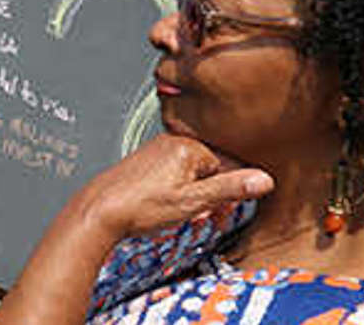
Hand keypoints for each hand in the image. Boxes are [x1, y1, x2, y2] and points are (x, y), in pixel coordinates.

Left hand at [67, 135, 272, 239]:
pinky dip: (177, 196)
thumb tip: (265, 180)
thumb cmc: (140, 206)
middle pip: (210, 171)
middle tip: (201, 219)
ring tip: (182, 216)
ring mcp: (156, 152)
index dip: (228, 195)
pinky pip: (174, 178)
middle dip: (211, 198)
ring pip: (192, 177)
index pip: (228, 168)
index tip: (220, 214)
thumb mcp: (193, 202)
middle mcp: (172, 143)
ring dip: (194, 200)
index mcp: (188, 147)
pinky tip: (166, 210)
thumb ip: (230, 189)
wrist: (98, 212)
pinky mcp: (145, 164)